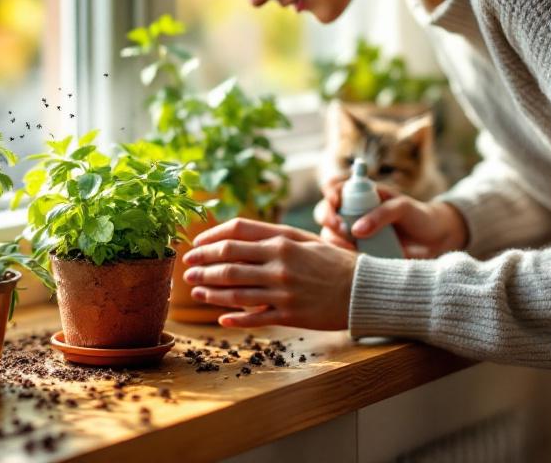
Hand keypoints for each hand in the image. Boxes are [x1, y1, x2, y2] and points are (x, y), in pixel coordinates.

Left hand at [180, 218, 355, 329]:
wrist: (364, 290)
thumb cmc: (334, 262)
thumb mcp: (305, 240)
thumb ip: (273, 236)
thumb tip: (237, 236)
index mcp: (282, 240)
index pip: (235, 232)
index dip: (210, 237)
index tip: (195, 244)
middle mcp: (278, 263)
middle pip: (228, 260)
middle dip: (202, 264)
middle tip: (187, 268)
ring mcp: (282, 290)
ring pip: (235, 290)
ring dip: (209, 291)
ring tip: (194, 291)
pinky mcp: (288, 315)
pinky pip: (254, 317)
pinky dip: (234, 317)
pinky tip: (220, 318)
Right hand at [314, 174, 467, 258]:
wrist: (436, 240)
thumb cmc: (420, 216)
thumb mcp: (403, 208)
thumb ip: (381, 214)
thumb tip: (355, 230)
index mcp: (362, 195)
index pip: (336, 190)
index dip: (330, 195)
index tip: (335, 203)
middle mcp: (353, 212)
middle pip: (325, 212)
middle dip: (327, 219)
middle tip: (339, 228)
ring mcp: (355, 233)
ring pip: (330, 235)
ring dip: (333, 239)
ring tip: (350, 246)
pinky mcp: (360, 252)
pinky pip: (342, 253)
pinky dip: (342, 255)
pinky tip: (353, 257)